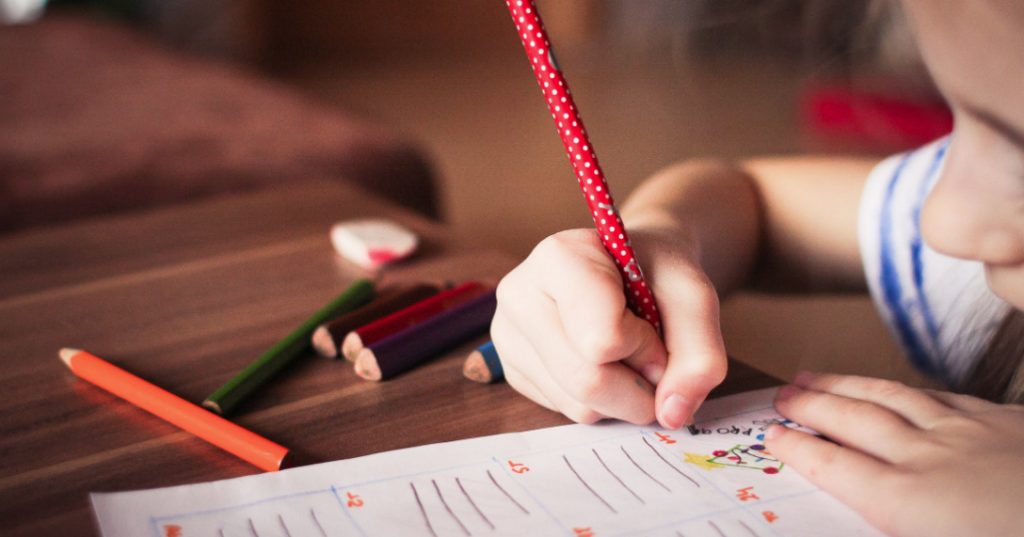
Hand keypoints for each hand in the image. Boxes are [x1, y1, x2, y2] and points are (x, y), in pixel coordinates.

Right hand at [491, 227, 727, 427]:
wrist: (630, 268)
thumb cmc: (657, 273)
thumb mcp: (694, 297)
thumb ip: (700, 354)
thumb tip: (672, 414)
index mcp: (557, 258)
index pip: (602, 339)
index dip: (645, 346)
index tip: (653, 323)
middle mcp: (519, 294)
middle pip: (587, 381)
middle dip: (638, 386)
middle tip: (653, 357)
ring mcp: (508, 335)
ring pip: (578, 405)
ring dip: (623, 397)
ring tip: (626, 354)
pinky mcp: (512, 370)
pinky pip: (566, 411)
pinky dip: (601, 401)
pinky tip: (602, 363)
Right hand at [766, 372, 1023, 536]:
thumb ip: (896, 527)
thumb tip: (871, 520)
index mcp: (912, 504)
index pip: (836, 466)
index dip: (800, 448)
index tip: (772, 434)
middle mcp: (931, 459)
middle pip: (855, 421)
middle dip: (812, 405)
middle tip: (782, 393)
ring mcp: (972, 434)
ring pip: (893, 397)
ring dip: (848, 385)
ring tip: (818, 376)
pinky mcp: (1009, 424)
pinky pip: (945, 397)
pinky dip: (910, 390)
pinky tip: (905, 389)